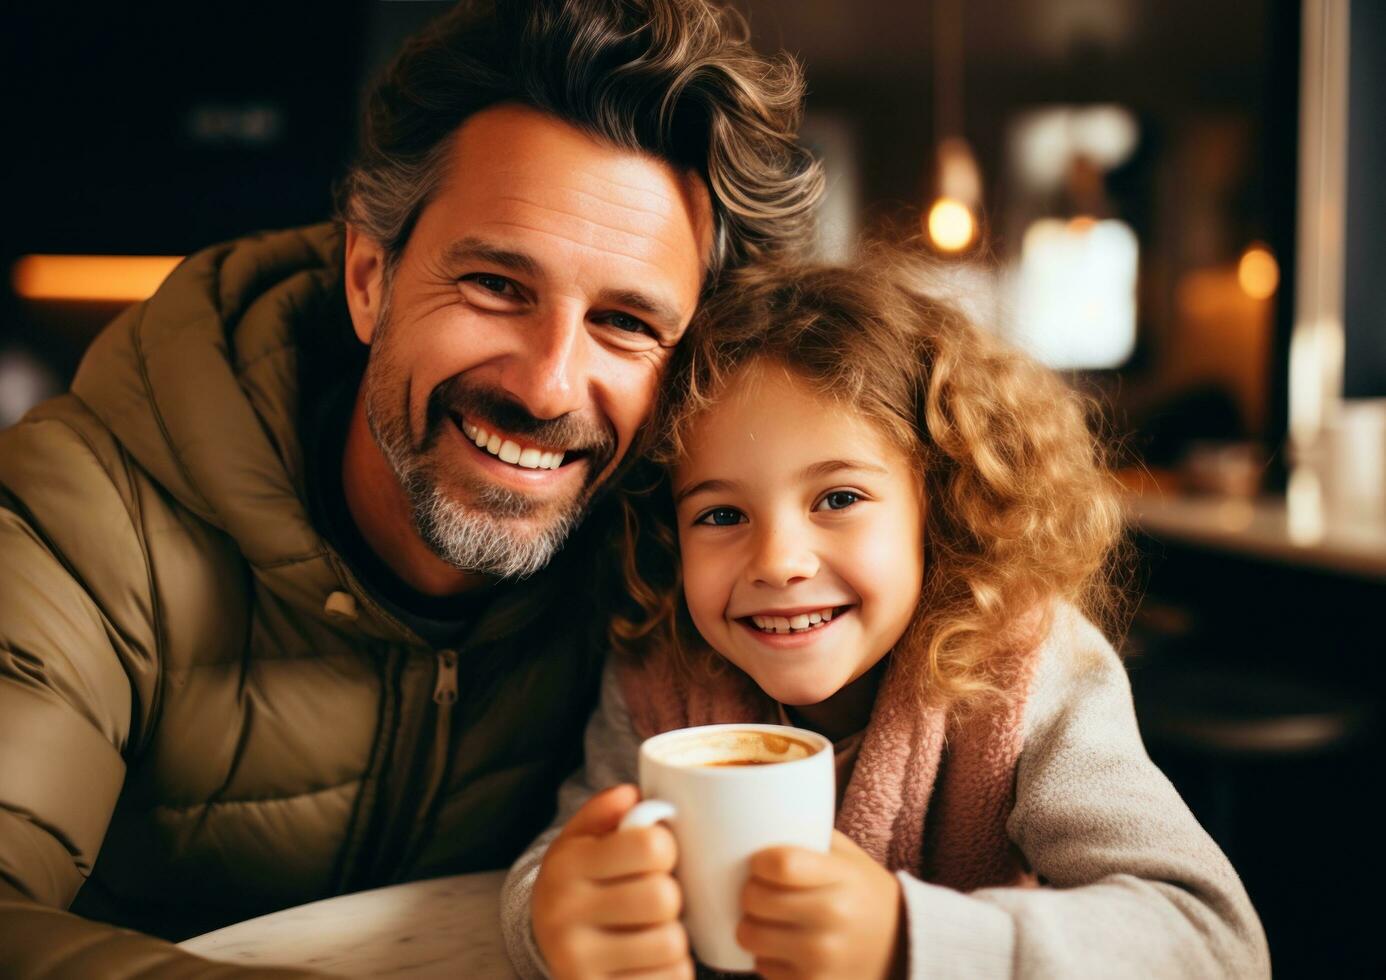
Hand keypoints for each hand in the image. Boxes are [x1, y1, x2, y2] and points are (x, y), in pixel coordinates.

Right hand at [532, 784, 691, 979]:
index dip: (665, 848)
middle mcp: (564, 912)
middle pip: (663, 897)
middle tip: (653, 897)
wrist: (547, 943)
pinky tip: (648, 960)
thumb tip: (632, 794)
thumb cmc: (580, 882)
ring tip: (651, 929)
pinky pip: (671, 979)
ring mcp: (577, 960)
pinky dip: (671, 970)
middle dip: (670, 895)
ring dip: (673, 935)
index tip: (655, 856)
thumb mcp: (581, 839)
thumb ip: (605, 811)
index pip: (651, 846)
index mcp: (567, 864)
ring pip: (671, 943)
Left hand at [737, 830, 903, 979]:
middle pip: (756, 898)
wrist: (904, 947)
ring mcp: (822, 957)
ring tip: (767, 919)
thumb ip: (810, 835)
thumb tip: (759, 817)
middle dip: (749, 892)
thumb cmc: (865, 893)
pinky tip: (783, 947)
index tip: (760, 863)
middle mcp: (832, 917)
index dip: (759, 861)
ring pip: (750, 935)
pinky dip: (766, 956)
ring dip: (751, 925)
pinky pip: (762, 967)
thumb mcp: (849, 858)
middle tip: (759, 890)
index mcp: (842, 878)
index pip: (780, 864)